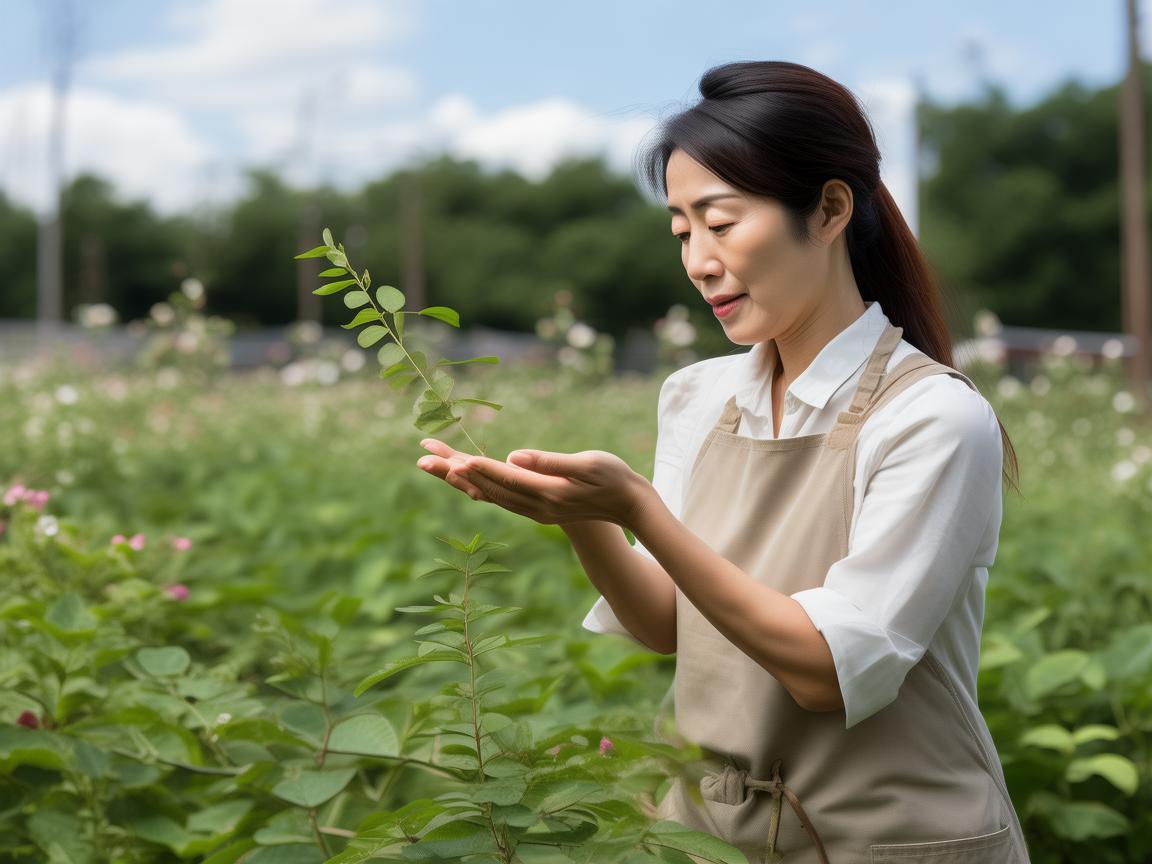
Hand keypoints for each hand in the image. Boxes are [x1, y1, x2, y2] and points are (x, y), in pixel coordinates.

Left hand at [416, 439, 648, 527]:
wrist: (629, 506)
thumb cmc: (614, 478)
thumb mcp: (587, 464)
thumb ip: (551, 462)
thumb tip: (515, 457)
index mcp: (546, 493)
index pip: (504, 478)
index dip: (476, 468)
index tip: (450, 460)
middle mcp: (535, 506)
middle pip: (486, 488)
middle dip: (453, 472)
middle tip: (422, 458)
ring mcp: (535, 510)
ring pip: (488, 495)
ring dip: (460, 480)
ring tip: (433, 466)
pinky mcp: (537, 509)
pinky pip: (499, 499)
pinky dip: (478, 489)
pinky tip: (466, 482)